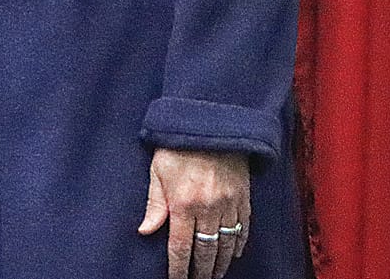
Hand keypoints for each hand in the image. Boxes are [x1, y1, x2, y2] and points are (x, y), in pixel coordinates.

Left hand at [137, 146, 250, 278]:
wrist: (211, 126)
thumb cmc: (177, 147)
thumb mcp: (157, 171)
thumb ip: (154, 204)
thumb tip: (145, 231)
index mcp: (183, 204)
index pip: (181, 247)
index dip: (179, 268)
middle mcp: (208, 209)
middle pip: (206, 252)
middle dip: (202, 271)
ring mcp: (230, 205)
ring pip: (227, 245)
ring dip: (219, 263)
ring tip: (213, 274)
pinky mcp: (244, 199)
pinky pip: (243, 230)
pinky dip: (237, 245)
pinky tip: (231, 254)